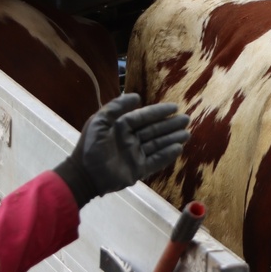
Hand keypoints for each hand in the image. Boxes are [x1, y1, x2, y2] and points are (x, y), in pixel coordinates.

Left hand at [54, 94, 189, 206]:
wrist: (84, 175)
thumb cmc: (90, 146)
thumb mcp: (99, 122)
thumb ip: (116, 107)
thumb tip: (136, 96)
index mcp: (121, 127)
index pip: (143, 117)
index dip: (158, 111)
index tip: (174, 107)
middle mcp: (131, 139)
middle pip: (154, 130)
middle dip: (170, 125)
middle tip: (186, 119)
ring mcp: (135, 155)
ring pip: (158, 144)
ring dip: (172, 138)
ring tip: (186, 134)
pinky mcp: (138, 169)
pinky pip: (156, 161)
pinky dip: (167, 155)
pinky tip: (178, 149)